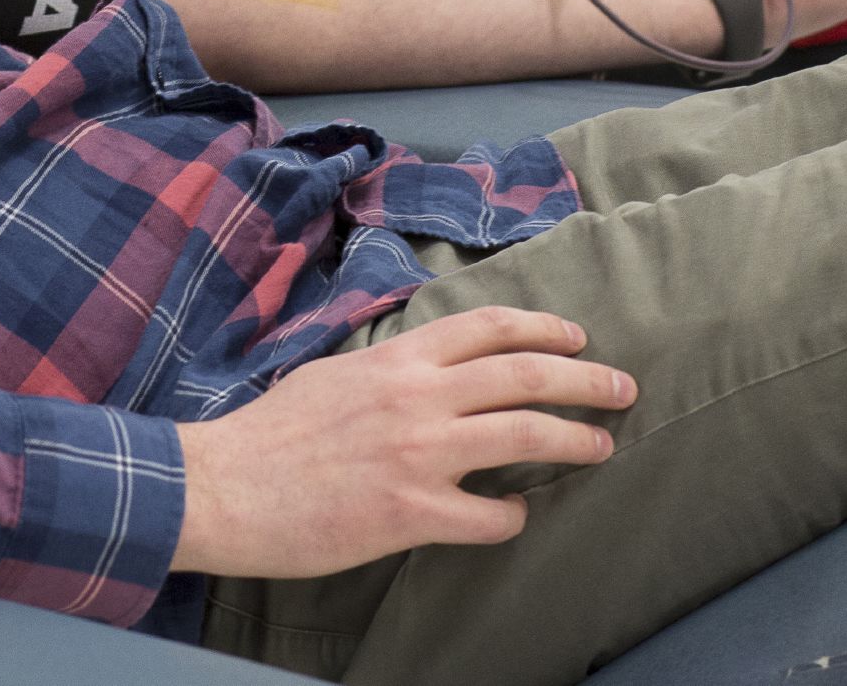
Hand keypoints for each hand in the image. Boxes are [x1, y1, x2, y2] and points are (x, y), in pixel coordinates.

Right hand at [170, 306, 633, 579]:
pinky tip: (515, 519)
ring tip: (600, 446)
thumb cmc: (271, 433)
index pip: (489, 326)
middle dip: (585, 378)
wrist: (224, 486)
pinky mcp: (410, 514)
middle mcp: (417, 396)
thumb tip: (427, 370)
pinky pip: (489, 517)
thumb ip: (389, 369)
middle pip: (525, 373)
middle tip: (622, 387)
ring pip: (524, 436)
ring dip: (574, 439)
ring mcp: (418, 454)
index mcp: (397, 357)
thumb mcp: (335, 374)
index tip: (577, 336)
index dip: (544, 328)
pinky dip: (512, 518)